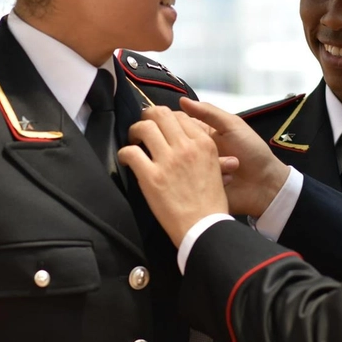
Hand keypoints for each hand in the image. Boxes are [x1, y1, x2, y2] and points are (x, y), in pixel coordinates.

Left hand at [118, 106, 228, 246]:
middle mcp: (186, 147)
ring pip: (144, 128)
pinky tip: (126, 159)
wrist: (204, 227)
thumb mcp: (217, 169)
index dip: (167, 118)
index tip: (161, 126)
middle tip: (144, 126)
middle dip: (148, 117)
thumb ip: (203, 152)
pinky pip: (131, 152)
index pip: (180, 116)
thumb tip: (189, 142)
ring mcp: (168, 161)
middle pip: (161, 114)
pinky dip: (124, 153)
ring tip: (134, 140)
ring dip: (135, 131)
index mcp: (204, 144)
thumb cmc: (211, 202)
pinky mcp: (151, 177)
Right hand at [180, 98, 289, 218]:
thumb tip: (182, 100)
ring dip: (201, 164)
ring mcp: (197, 169)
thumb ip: (209, 113)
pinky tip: (224, 178)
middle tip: (205, 149)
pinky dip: (204, 179)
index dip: (172, 123)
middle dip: (186, 146)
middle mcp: (197, 150)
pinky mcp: (199, 186)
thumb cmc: (252, 150)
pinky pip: (191, 181)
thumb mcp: (232, 126)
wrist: (265, 183)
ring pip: (183, 164)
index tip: (168, 125)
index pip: (179, 123)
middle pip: (177, 144)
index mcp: (203, 133)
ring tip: (226, 164)